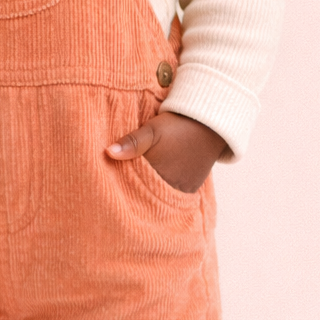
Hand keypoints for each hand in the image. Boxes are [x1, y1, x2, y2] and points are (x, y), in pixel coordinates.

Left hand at [106, 111, 225, 193]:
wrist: (210, 124)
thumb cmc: (177, 126)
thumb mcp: (152, 130)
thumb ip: (132, 143)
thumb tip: (108, 152)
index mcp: (157, 174)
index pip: (133, 186)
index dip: (122, 184)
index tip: (112, 182)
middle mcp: (170, 186)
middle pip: (146, 192)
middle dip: (136, 189)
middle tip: (122, 187)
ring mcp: (182, 189)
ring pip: (159, 194)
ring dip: (151, 190)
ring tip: (141, 184)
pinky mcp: (191, 188)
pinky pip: (173, 194)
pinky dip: (165, 190)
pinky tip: (157, 183)